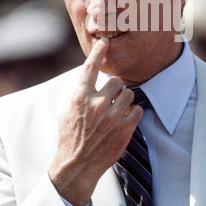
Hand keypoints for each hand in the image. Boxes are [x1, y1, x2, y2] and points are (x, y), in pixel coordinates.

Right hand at [48, 37, 142, 205]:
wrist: (78, 164)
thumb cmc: (71, 134)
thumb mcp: (67, 109)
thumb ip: (80, 91)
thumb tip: (91, 74)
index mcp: (80, 97)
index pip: (90, 68)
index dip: (98, 52)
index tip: (104, 41)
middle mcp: (97, 104)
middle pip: (117, 81)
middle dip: (115, 90)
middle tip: (109, 102)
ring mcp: (112, 116)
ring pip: (129, 93)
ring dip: (125, 101)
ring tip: (116, 112)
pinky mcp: (125, 128)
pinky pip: (138, 109)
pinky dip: (133, 113)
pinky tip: (123, 121)